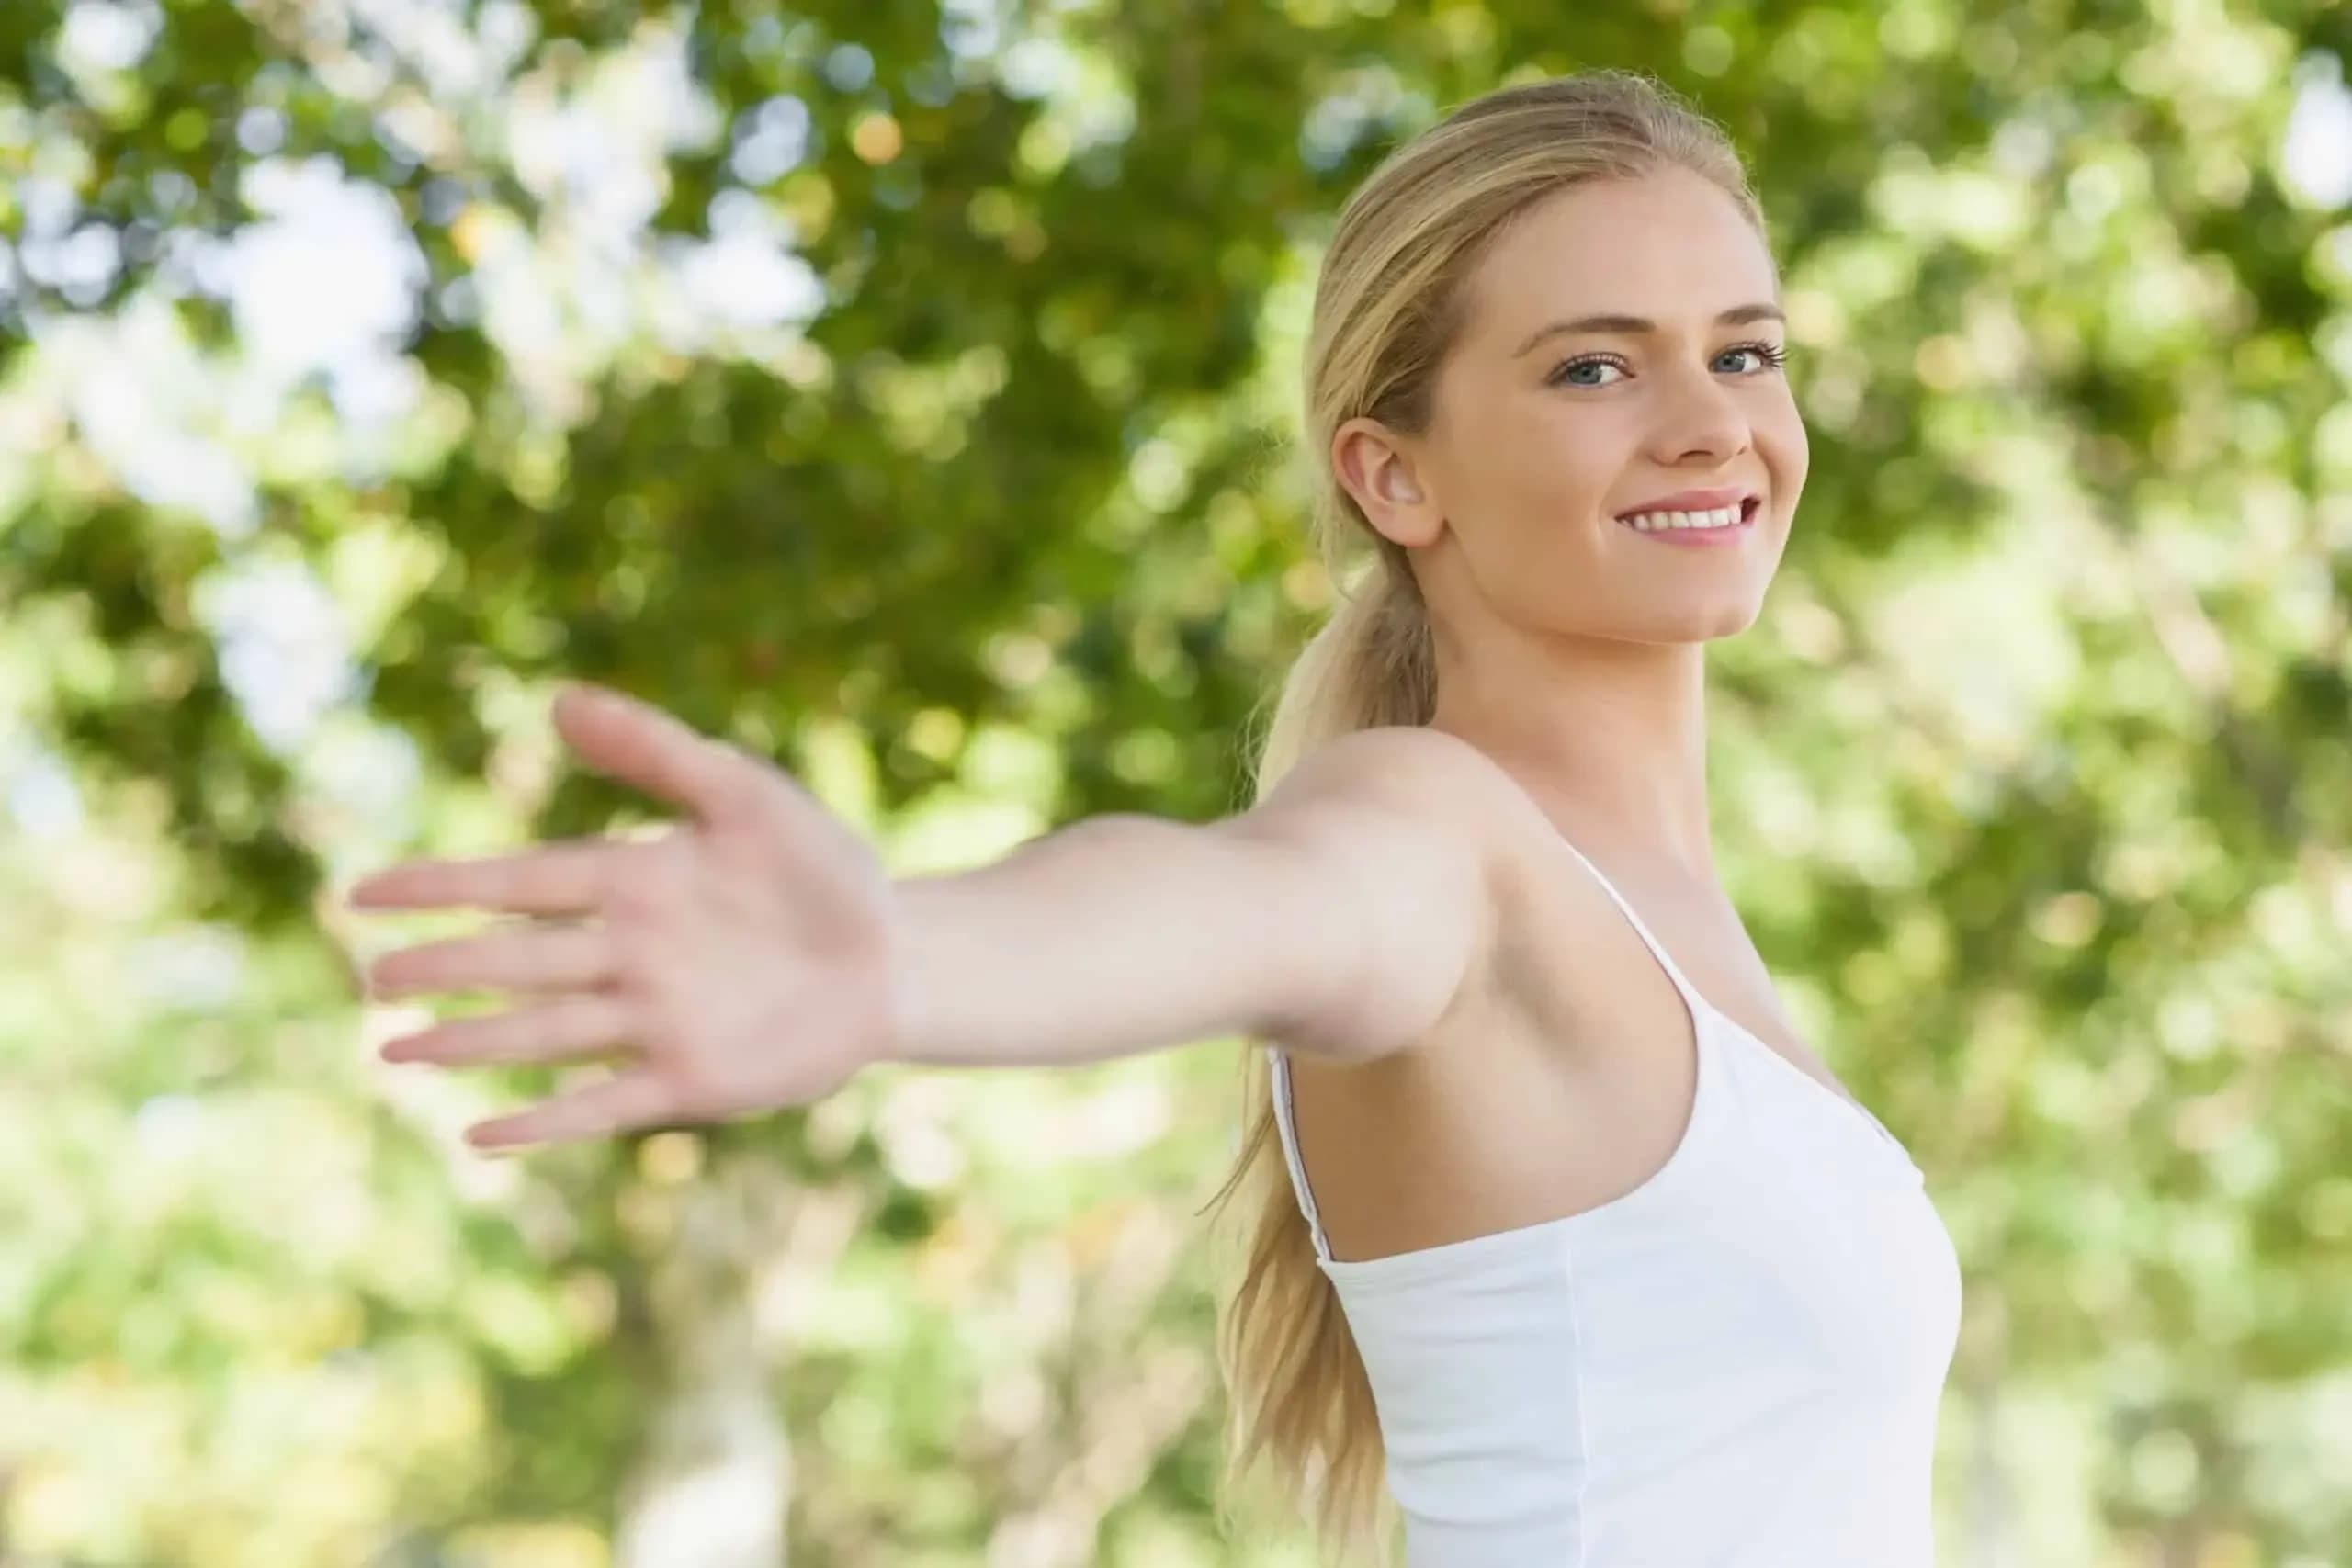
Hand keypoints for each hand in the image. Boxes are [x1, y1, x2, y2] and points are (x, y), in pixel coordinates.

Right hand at [345, 683, 899, 1151]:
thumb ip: (658, 751)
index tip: (364, 892)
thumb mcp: (745, 794)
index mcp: (634, 880)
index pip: (519, 882)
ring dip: (472, 1042)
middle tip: (368, 980)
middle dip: (444, 970)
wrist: (897, 955)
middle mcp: (629, 953)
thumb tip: (560, 699)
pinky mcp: (691, 1080)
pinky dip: (546, 1121)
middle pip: (518, 961)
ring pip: (543, 1033)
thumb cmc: (822, 867)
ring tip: (394, 1051)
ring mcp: (655, 1020)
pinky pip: (605, 1103)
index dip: (443, 887)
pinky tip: (479, 1134)